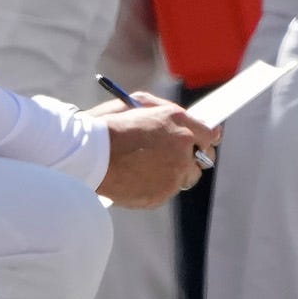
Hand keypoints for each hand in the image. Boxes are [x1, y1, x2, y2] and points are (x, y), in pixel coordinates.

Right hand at [91, 93, 218, 208]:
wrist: (87, 155)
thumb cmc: (107, 125)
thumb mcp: (136, 103)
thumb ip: (164, 110)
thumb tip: (183, 118)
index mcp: (178, 122)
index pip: (210, 133)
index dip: (208, 137)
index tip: (206, 139)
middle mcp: (182, 148)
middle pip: (205, 158)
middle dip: (195, 156)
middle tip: (182, 156)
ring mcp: (174, 174)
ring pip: (187, 177)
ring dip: (176, 172)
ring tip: (151, 167)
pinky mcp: (161, 194)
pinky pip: (167, 191)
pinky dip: (157, 186)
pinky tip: (138, 177)